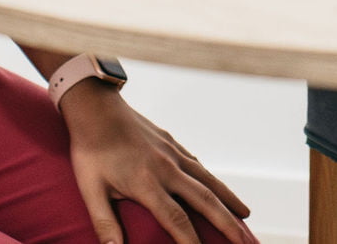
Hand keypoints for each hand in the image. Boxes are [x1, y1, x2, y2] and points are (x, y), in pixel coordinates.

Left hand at [58, 83, 257, 243]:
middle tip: (244, 241)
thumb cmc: (90, 150)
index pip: (176, 218)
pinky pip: (197, 164)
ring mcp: (172, 153)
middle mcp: (166, 168)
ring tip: (246, 215)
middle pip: (204, 200)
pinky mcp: (171, 143)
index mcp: (147, 182)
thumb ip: (105, 222)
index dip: (190, 241)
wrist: (96, 107)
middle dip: (226, 223)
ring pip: (208, 180)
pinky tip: (218, 188)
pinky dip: (212, 179)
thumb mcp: (90, 189)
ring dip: (229, 199)